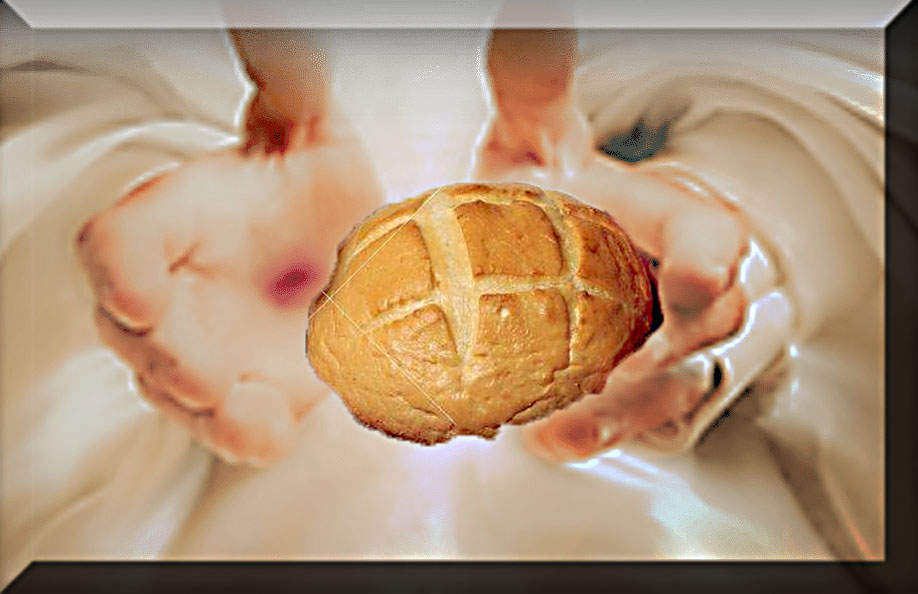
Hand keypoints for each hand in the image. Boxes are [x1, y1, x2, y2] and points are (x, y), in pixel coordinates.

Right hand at [75, 31, 383, 464]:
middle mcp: (175, 293)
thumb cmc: (319, 188)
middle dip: (159, 351)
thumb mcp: (310, 125)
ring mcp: (206, 351)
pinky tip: (271, 430)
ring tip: (238, 404)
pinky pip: (234, 431)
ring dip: (202, 406)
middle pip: (131, 333)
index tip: (136, 290)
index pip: (114, 244)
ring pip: (175, 392)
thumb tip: (266, 14)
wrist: (352, 252)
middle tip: (196, 365)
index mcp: (179, 221)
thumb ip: (285, 74)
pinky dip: (247, 437)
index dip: (116, 267)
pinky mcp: (249, 398)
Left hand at [471, 27, 749, 459]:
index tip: (693, 281)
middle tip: (609, 372)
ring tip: (558, 422)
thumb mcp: (535, 145)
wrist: (552, 262)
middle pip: (711, 328)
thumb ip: (530, 87)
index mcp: (669, 218)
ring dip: (621, 412)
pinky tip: (552, 436)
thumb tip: (526, 13)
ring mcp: (670, 345)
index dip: (711, 258)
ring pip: (674, 389)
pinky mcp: (646, 393)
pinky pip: (639, 426)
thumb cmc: (554, 203)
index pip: (713, 235)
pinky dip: (597, 434)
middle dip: (666, 354)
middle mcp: (683, 285)